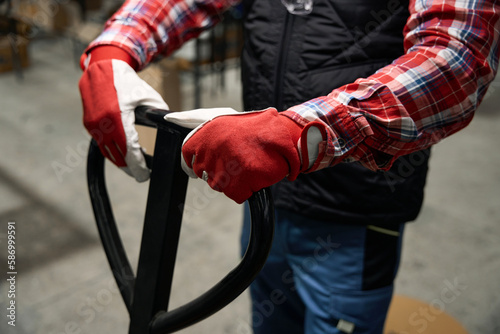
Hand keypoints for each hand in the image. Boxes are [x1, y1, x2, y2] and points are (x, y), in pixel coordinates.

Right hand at [78, 46, 168, 181]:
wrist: (103, 66)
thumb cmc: (127, 81)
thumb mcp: (148, 96)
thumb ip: (160, 113)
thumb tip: (171, 126)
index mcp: (118, 116)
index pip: (129, 149)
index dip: (136, 165)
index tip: (143, 176)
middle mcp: (103, 123)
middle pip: (116, 155)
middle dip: (129, 167)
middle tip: (141, 176)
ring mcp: (93, 124)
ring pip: (107, 151)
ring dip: (120, 160)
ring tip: (133, 166)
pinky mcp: (88, 123)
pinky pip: (101, 143)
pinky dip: (112, 150)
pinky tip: (122, 152)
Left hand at [166, 108, 307, 202]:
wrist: (289, 133)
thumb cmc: (259, 127)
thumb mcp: (228, 118)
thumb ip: (201, 124)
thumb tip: (172, 119)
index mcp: (208, 131)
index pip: (188, 156)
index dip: (196, 164)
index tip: (203, 167)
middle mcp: (213, 148)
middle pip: (206, 174)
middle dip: (221, 172)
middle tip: (238, 161)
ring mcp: (227, 166)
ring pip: (221, 186)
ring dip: (235, 181)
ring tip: (250, 166)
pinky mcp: (242, 180)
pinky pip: (237, 194)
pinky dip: (247, 190)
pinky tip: (257, 176)